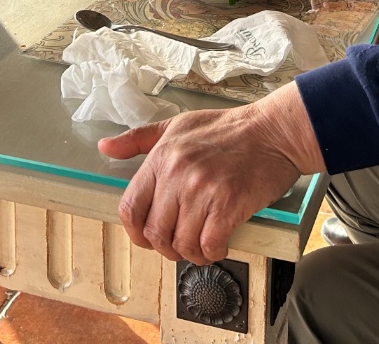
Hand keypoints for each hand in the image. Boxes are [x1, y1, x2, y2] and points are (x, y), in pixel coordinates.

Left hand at [98, 86, 321, 264]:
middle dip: (165, 246)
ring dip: (191, 253)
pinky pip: (209, 246)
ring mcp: (203, 190)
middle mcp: (178, 174)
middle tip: (180, 243)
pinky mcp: (229, 205)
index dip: (135, 232)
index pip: (130, 208)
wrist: (272, 131)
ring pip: (182, 244)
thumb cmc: (227, 128)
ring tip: (201, 244)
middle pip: (155, 232)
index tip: (147, 236)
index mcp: (161, 157)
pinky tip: (219, 243)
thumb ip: (138, 139)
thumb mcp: (176, 126)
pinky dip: (212, 252)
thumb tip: (105, 147)